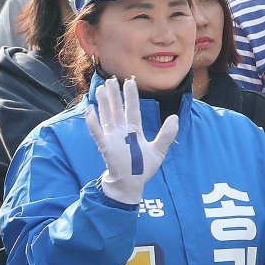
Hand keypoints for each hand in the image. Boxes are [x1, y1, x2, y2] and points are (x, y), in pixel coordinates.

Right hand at [84, 77, 177, 204]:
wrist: (130, 185)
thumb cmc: (142, 169)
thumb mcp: (159, 151)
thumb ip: (167, 134)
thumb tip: (174, 117)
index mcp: (134, 131)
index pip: (133, 109)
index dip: (131, 96)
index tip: (130, 82)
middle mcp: (122, 131)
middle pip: (118, 109)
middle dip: (115, 94)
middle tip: (111, 79)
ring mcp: (113, 138)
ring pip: (107, 116)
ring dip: (103, 103)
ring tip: (100, 89)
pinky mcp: (105, 146)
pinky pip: (98, 132)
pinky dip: (93, 122)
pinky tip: (89, 111)